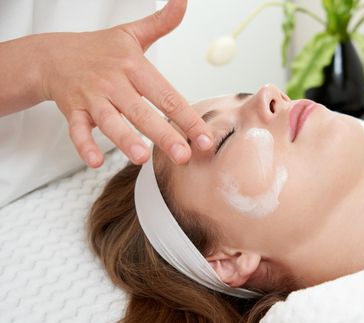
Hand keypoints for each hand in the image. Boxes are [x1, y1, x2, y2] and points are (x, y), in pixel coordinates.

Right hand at [40, 0, 212, 167]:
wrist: (53, 55)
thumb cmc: (99, 49)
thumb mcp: (132, 34)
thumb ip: (161, 22)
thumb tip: (184, 1)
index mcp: (134, 67)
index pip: (166, 95)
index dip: (188, 118)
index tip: (205, 138)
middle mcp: (114, 83)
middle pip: (142, 112)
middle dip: (164, 135)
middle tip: (184, 156)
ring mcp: (92, 97)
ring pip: (110, 122)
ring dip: (125, 140)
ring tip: (142, 158)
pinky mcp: (73, 110)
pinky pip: (77, 130)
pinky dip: (84, 145)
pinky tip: (96, 161)